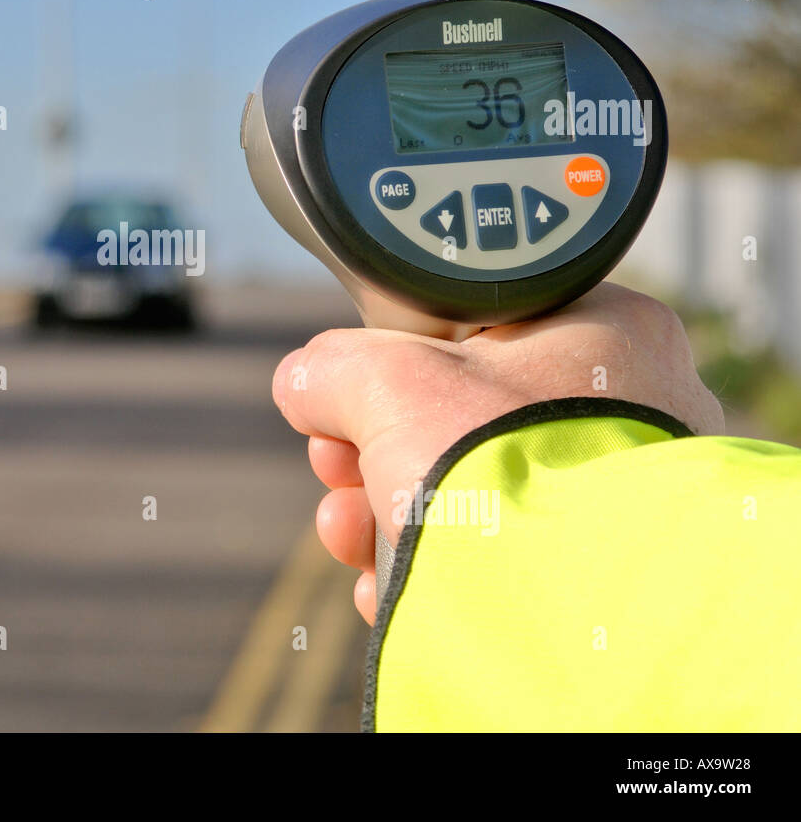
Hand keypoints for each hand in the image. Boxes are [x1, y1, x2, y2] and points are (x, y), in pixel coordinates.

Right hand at [271, 282, 723, 622]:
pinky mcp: (598, 569)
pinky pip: (496, 548)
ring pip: (471, 484)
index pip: (470, 325)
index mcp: (601, 328)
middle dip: (372, 448)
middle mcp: (629, 404)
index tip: (345, 397)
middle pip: (459, 411)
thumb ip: (332, 368)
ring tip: (344, 533)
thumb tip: (305, 384)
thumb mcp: (386, 382)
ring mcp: (618, 493)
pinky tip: (382, 582)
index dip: (389, 359)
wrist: (566, 608)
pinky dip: (429, 557)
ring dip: (382, 508)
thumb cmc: (497, 466)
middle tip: (334, 468)